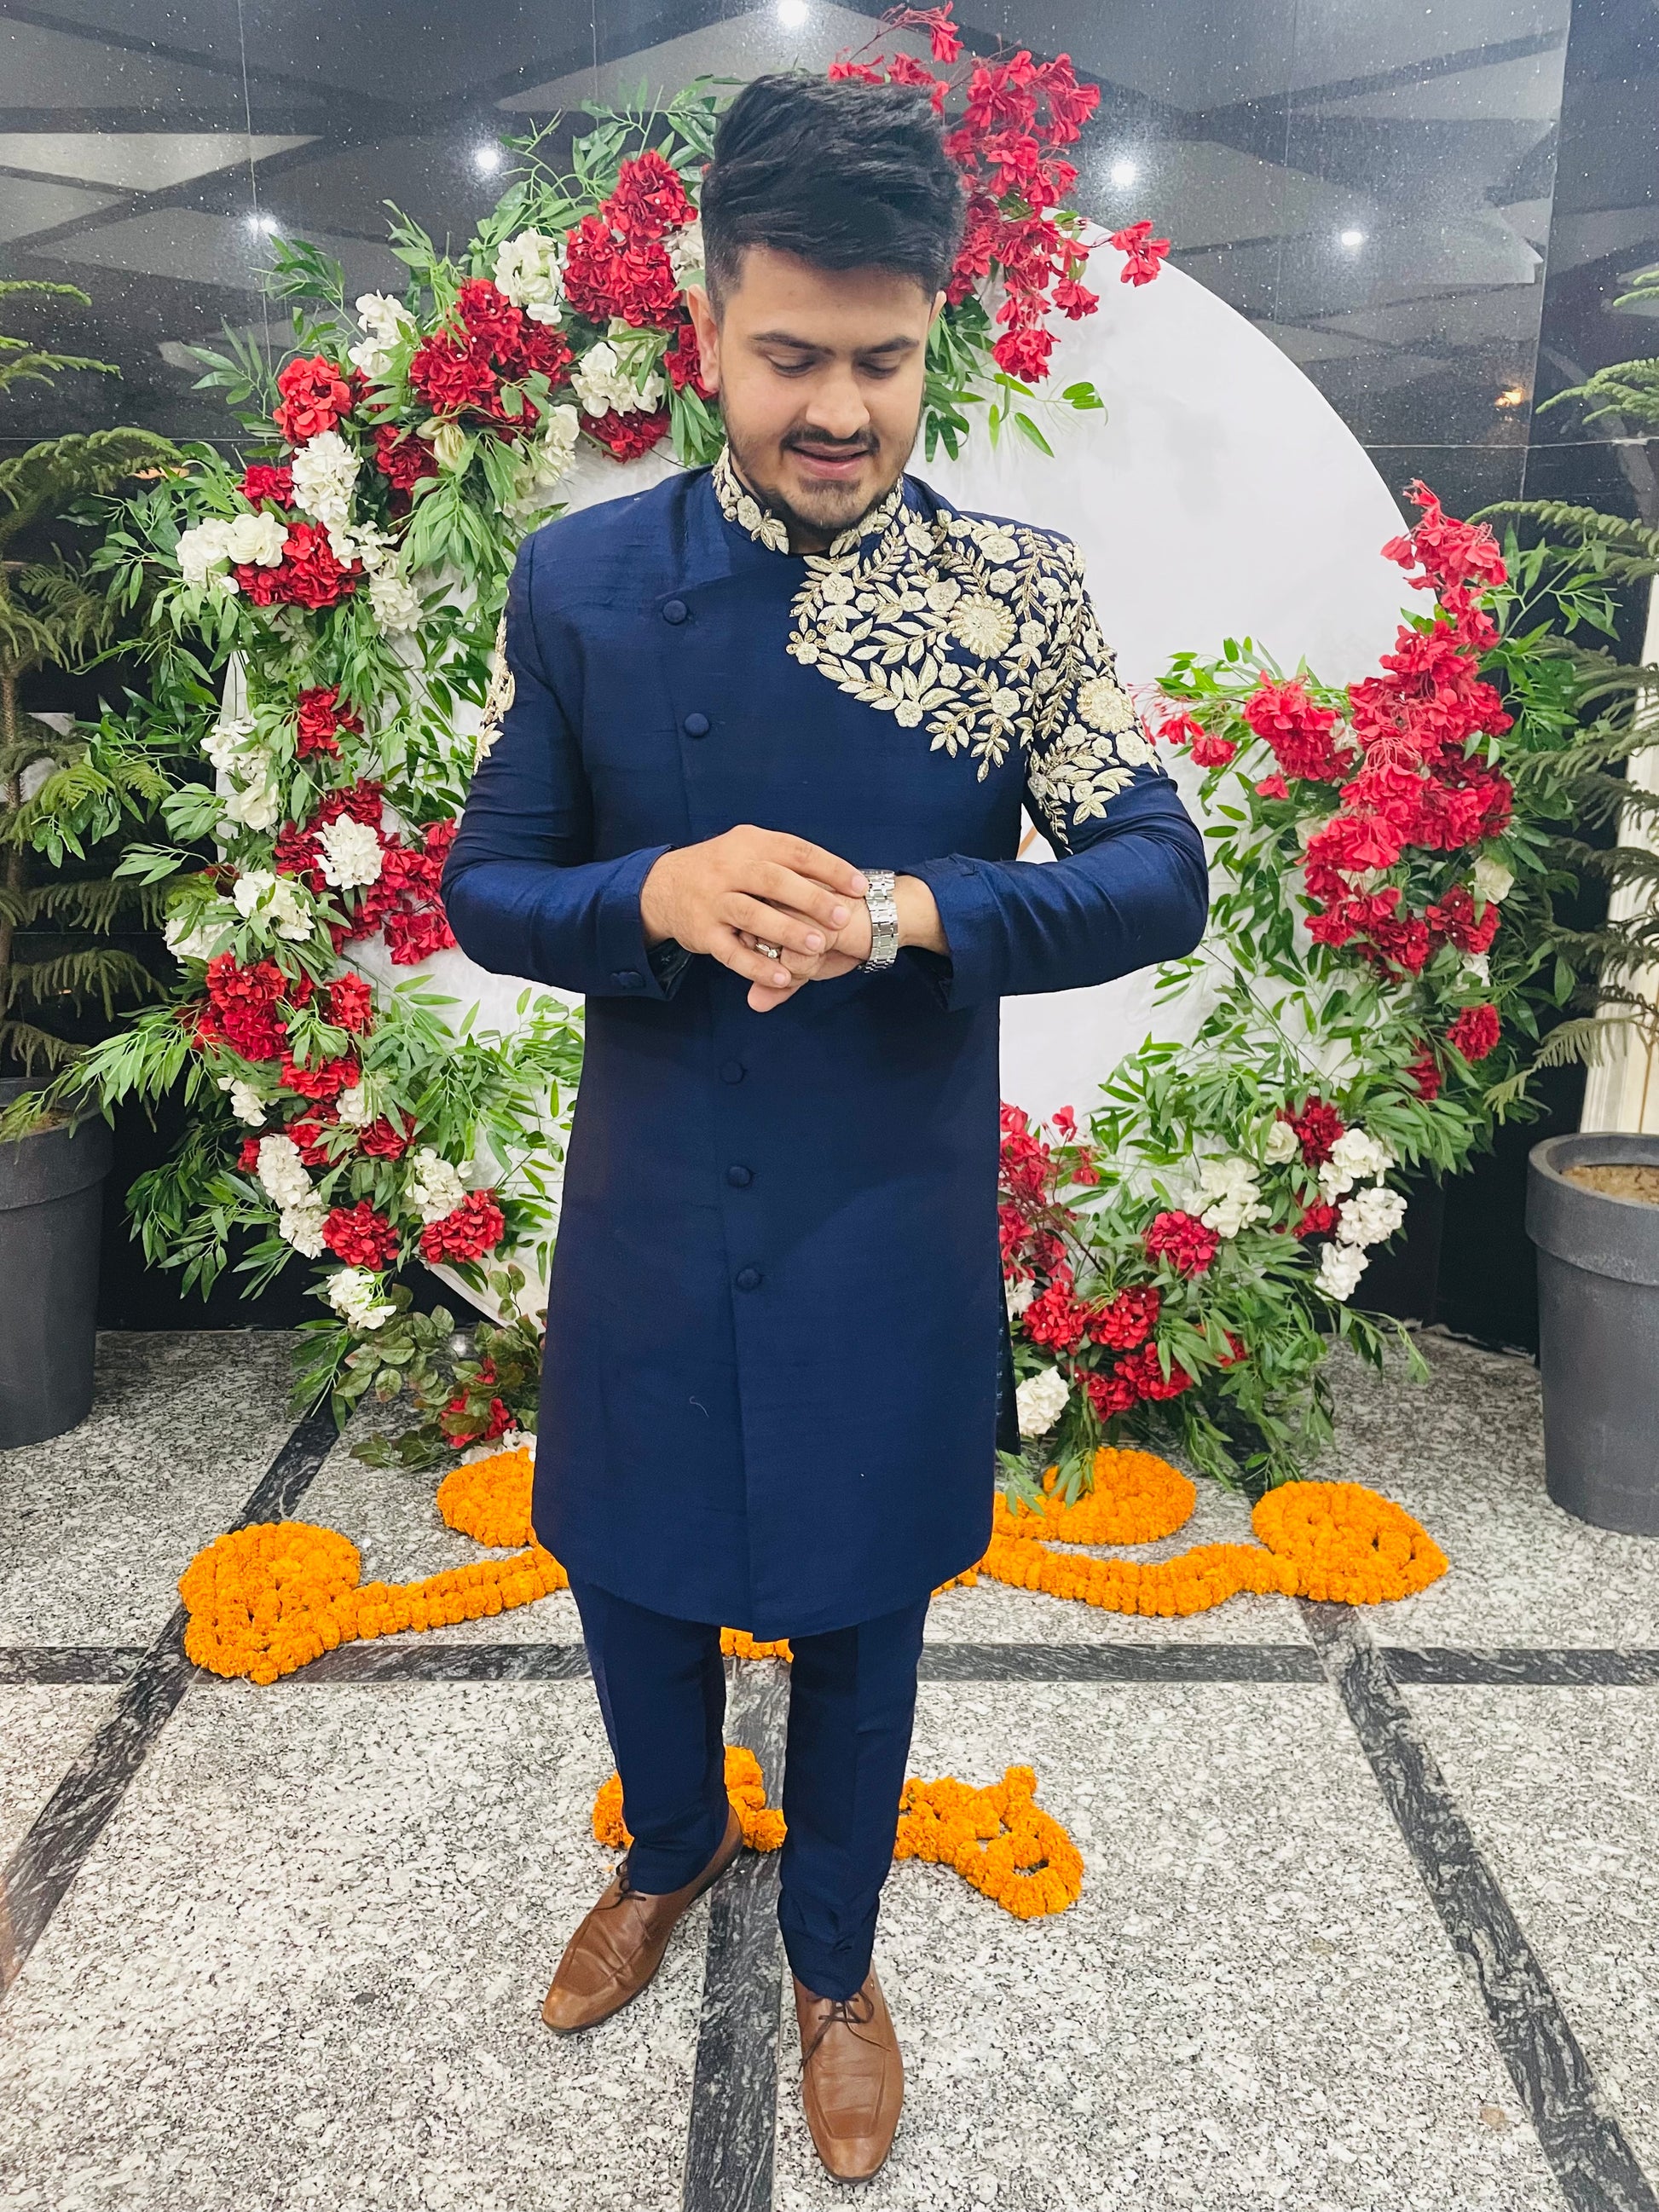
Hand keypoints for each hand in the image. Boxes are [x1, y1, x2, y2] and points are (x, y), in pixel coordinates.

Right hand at [640, 826, 866, 1008]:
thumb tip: (839, 874)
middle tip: (842, 917)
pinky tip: (782, 977)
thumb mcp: (748, 849)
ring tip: (817, 947)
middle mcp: (730, 868)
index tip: (859, 886)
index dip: (830, 868)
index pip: (796, 851)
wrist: (662, 886)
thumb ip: (786, 859)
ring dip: (786, 931)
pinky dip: (756, 966)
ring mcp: (714, 901)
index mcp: (750, 844)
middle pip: (774, 880)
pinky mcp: (703, 932)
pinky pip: (731, 952)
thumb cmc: (721, 869)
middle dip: (811, 899)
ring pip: (752, 915)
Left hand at [736, 874, 947, 1011]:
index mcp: (763, 902)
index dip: (771, 964)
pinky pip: (790, 959)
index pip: (742, 949)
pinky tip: (832, 941)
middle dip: (785, 966)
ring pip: (770, 958)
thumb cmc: (843, 938)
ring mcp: (782, 901)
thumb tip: (754, 1003)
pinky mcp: (801, 914)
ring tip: (824, 944)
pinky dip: (811, 963)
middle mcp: (768, 896)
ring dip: (799, 965)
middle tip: (815, 948)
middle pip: (753, 954)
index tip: (798, 950)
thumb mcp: (806, 965)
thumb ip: (776, 983)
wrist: (881, 919)